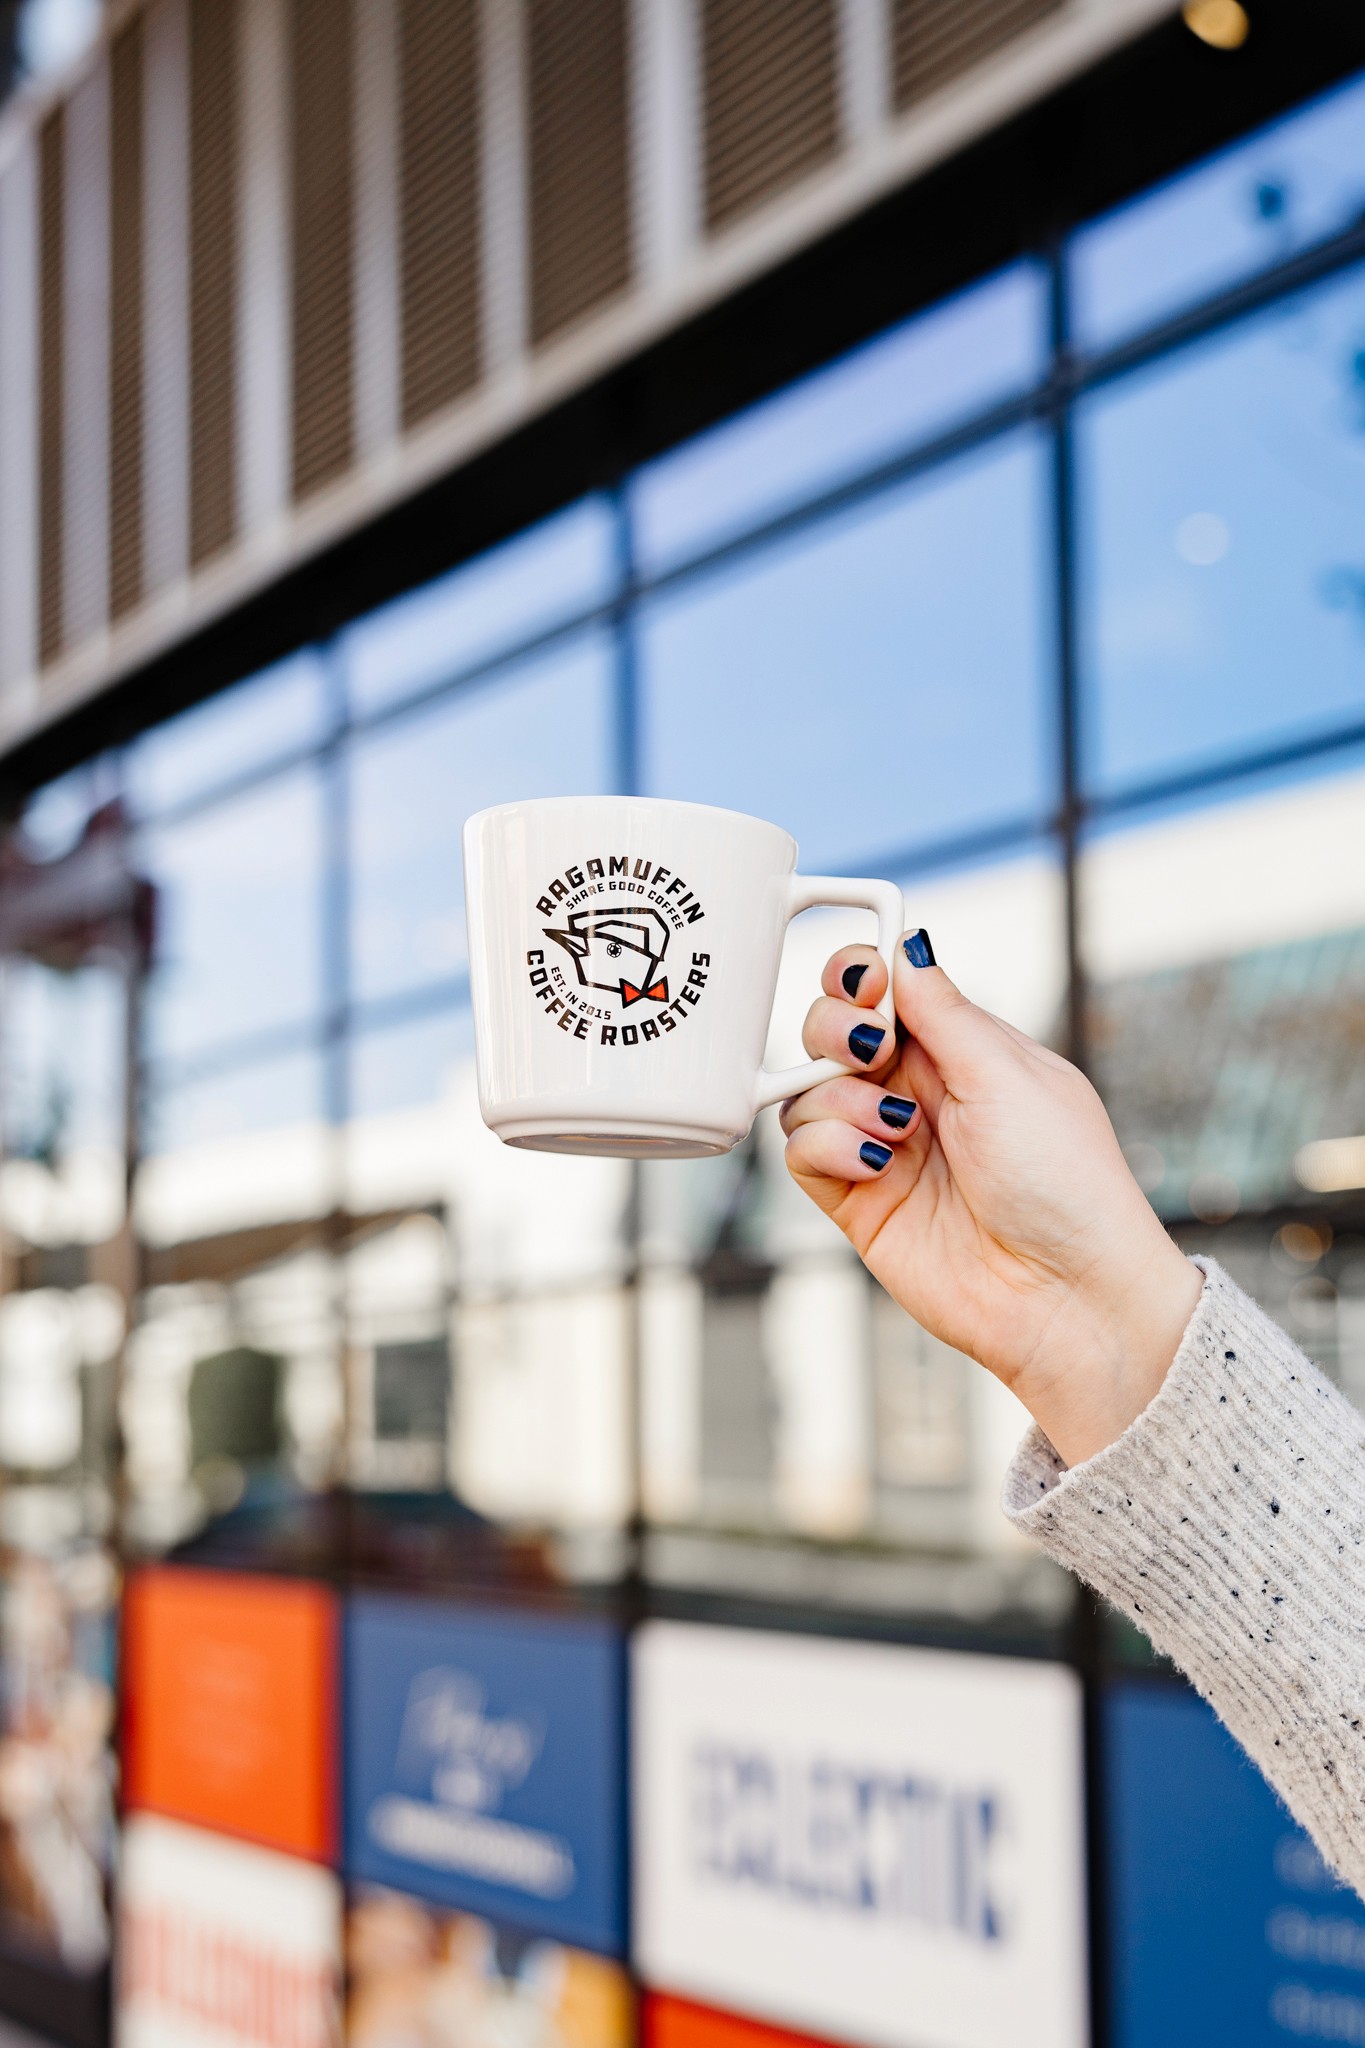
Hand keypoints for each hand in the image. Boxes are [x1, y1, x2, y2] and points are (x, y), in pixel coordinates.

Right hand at [781, 933, 1202, 1467]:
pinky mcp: (857, 1201)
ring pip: (807, 1090)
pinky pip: (801, 1151)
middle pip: (833, 1031)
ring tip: (894, 1131)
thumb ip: (945, 1012)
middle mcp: (918, 1094)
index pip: (888, 991)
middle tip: (871, 1051)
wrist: (1067, 1297)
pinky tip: (874, 1163)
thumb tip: (908, 944)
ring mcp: (883, 1147)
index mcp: (964, 1052)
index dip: (861, 975)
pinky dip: (824, 1145)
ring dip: (838, 1097)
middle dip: (834, 1027)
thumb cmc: (1067, 1185)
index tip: (863, 982)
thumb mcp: (1009, 1076)